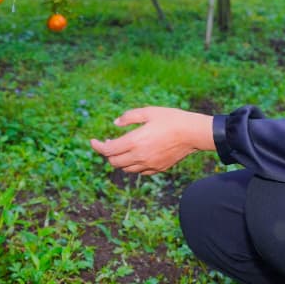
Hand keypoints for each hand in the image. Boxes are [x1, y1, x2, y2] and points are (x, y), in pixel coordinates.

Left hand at [90, 106, 213, 174]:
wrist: (192, 133)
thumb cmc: (170, 119)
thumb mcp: (148, 112)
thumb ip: (129, 117)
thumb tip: (115, 123)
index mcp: (135, 141)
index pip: (108, 150)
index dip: (98, 146)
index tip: (93, 141)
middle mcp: (140, 156)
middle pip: (114, 162)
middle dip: (107, 153)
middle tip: (108, 143)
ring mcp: (149, 164)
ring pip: (126, 169)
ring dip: (119, 160)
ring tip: (120, 149)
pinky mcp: (158, 169)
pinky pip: (139, 171)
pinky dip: (133, 165)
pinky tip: (136, 155)